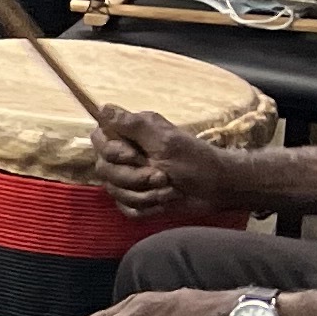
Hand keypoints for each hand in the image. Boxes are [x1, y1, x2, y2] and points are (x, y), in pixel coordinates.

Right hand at [92, 102, 241, 217]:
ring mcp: (130, 179)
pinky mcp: (136, 199)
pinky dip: (146, 207)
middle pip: (103, 169)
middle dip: (134, 177)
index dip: (112, 152)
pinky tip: (164, 201)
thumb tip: (102, 107)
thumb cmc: (195, 160)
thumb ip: (132, 124)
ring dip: (144, 194)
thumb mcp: (165, 140)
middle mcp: (125, 155)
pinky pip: (125, 208)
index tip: (134, 155)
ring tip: (168, 189)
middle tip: (162, 175)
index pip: (98, 139)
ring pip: (115, 191)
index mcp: (130, 135)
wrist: (217, 189)